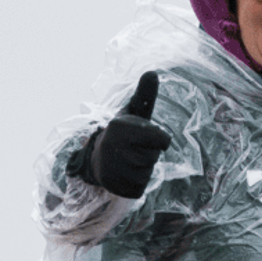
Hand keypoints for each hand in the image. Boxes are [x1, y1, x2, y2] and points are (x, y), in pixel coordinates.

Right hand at [84, 71, 170, 197]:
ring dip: (141, 169)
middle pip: (154, 157)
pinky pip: (138, 188)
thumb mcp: (135, 113)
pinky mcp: (110, 187)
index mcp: (120, 126)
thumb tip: (152, 72)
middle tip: (132, 149)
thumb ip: (145, 95)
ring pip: (146, 173)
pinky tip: (122, 175)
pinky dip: (135, 184)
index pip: (164, 140)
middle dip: (148, 154)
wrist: (97, 159)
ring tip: (126, 161)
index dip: (159, 139)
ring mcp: (109, 168)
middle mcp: (111, 146)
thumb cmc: (124, 133)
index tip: (143, 136)